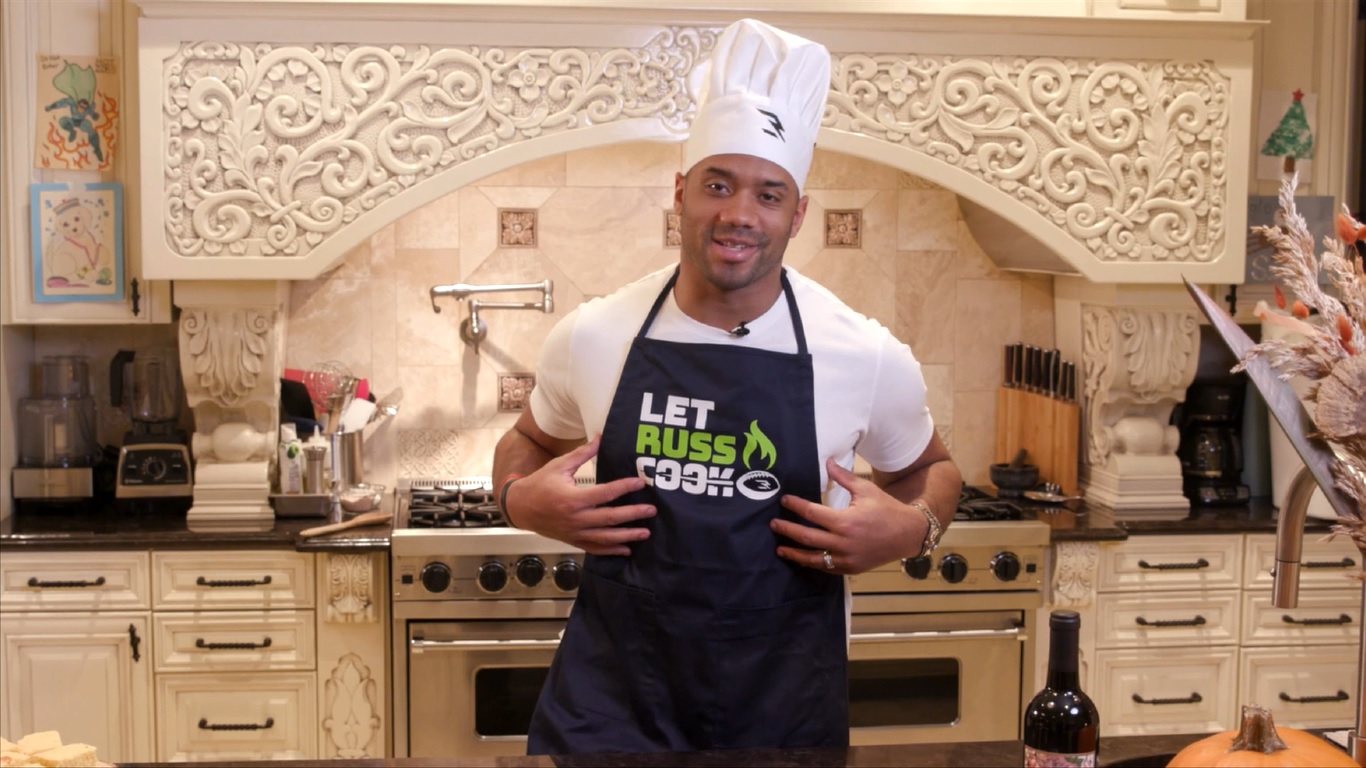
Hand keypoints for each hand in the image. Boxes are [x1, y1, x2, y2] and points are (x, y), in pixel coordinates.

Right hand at [505, 435, 655, 555]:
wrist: (520, 508)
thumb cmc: (540, 484)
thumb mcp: (559, 466)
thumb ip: (582, 454)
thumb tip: (600, 438)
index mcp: (572, 498)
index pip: (605, 493)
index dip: (624, 488)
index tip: (640, 483)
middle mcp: (575, 518)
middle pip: (610, 518)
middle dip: (633, 515)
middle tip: (651, 510)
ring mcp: (574, 532)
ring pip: (605, 537)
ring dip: (627, 536)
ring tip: (646, 533)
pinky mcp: (573, 540)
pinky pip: (595, 548)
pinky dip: (611, 550)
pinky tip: (626, 549)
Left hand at [771, 458, 920, 573]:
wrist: (908, 534)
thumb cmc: (886, 509)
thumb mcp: (866, 490)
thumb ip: (843, 477)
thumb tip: (827, 461)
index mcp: (846, 521)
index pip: (812, 513)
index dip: (795, 506)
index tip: (784, 501)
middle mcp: (844, 542)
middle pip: (807, 537)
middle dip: (787, 530)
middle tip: (773, 524)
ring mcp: (847, 559)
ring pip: (813, 558)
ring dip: (794, 553)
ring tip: (780, 548)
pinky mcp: (851, 568)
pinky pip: (826, 567)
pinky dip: (812, 563)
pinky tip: (802, 558)